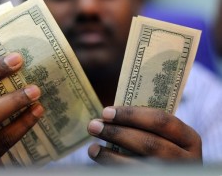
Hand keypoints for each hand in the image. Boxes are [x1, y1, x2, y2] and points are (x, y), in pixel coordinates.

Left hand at [87, 106, 201, 164]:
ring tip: (92, 147)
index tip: (106, 112)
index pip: (161, 121)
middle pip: (149, 143)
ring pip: (138, 166)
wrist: (166, 169)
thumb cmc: (160, 146)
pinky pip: (132, 174)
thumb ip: (145, 124)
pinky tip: (99, 158)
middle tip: (93, 126)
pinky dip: (112, 166)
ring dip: (110, 155)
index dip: (131, 115)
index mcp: (189, 138)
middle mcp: (187, 160)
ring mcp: (172, 173)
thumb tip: (108, 116)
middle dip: (117, 133)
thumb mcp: (162, 135)